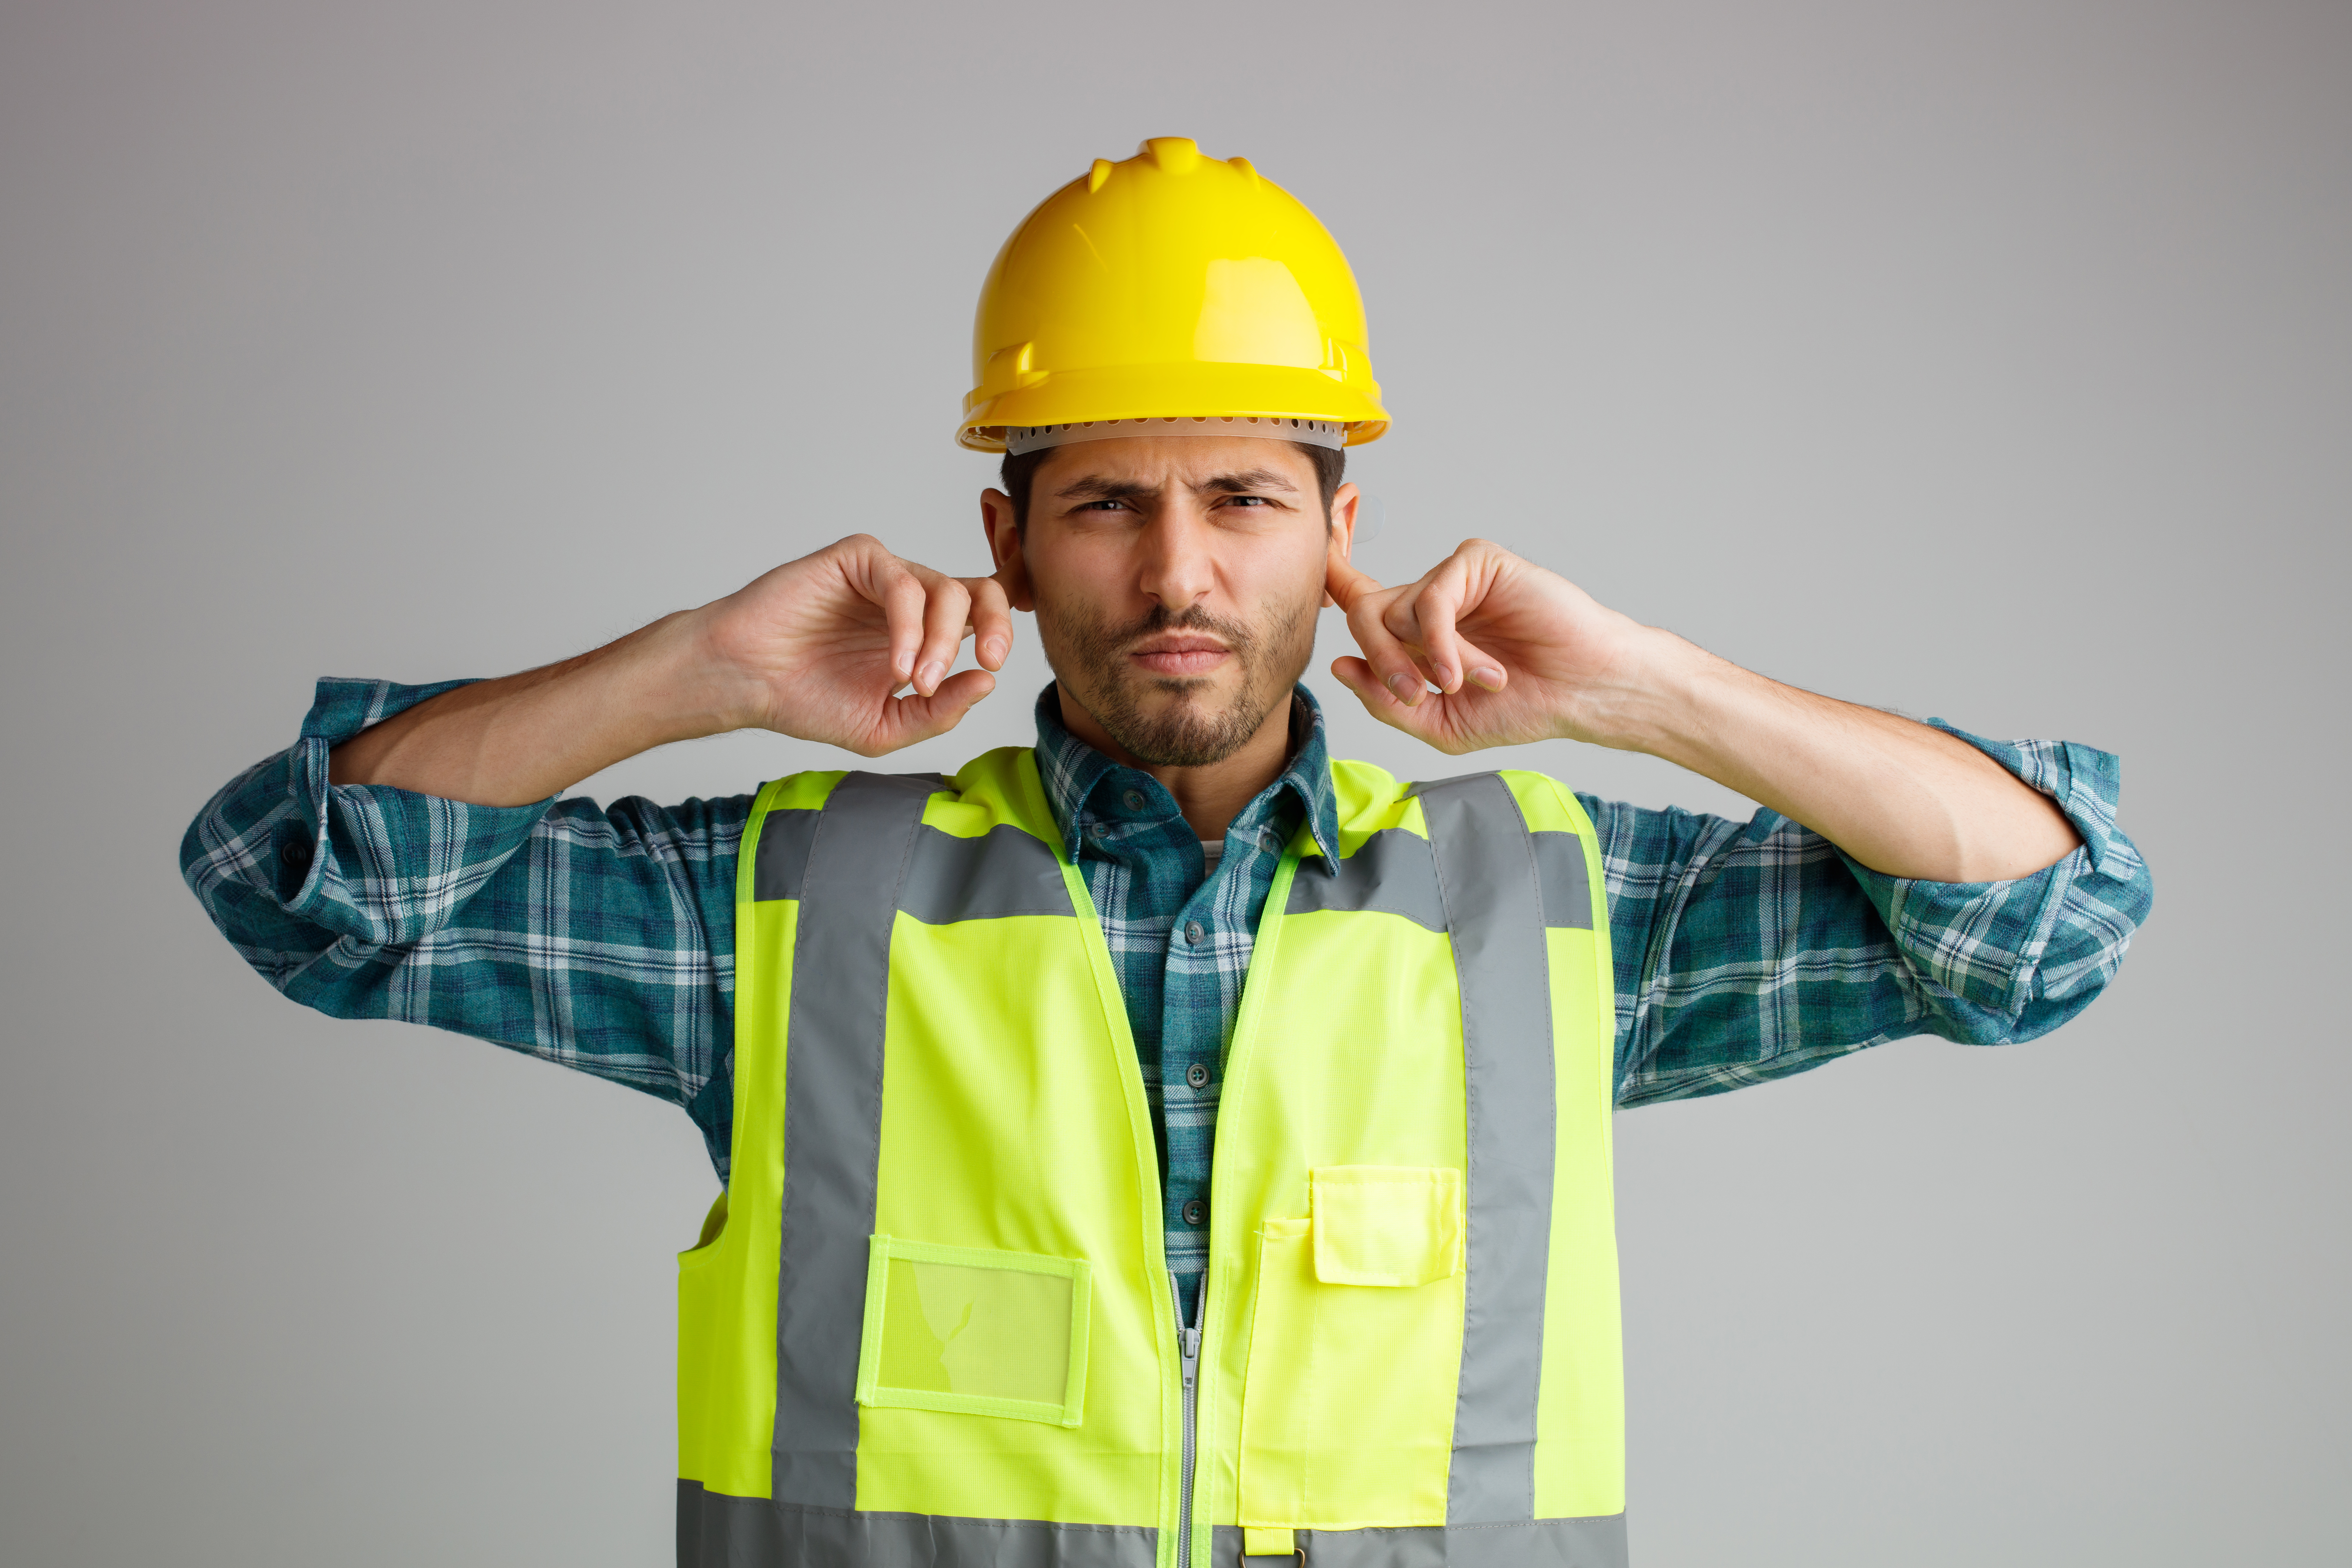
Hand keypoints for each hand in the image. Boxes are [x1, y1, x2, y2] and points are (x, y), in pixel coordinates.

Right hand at [698, 534, 1013, 756]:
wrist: (748, 683)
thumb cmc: (806, 700)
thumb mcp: (886, 726)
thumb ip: (939, 711)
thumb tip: (986, 683)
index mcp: (924, 633)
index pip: (983, 615)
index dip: (1004, 626)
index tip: (995, 663)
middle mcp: (911, 600)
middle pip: (979, 592)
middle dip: (994, 626)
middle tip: (985, 662)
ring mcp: (884, 576)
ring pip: (944, 589)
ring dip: (941, 640)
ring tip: (916, 680)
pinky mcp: (857, 559)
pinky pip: (903, 581)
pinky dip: (910, 626)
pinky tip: (897, 664)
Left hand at [1326, 539, 1665, 754]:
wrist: (1583, 692)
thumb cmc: (1524, 705)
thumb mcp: (1440, 724)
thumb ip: (1387, 700)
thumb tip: (1340, 666)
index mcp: (1417, 633)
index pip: (1357, 597)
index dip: (1329, 577)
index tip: (1309, 554)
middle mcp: (1429, 600)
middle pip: (1365, 614)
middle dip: (1381, 663)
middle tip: (1418, 697)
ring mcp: (1453, 577)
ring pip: (1394, 610)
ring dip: (1425, 661)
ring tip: (1469, 684)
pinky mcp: (1477, 563)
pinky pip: (1431, 598)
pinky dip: (1441, 643)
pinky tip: (1470, 671)